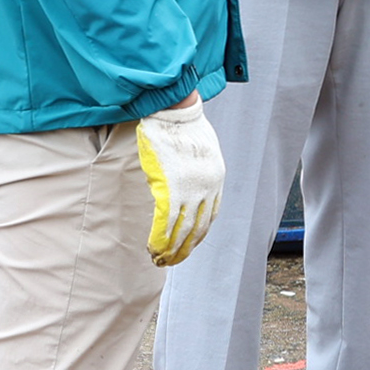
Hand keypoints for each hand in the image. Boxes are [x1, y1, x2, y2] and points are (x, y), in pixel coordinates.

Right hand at [133, 97, 223, 266]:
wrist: (173, 108)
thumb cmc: (181, 124)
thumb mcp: (198, 150)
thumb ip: (195, 171)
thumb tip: (182, 188)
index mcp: (216, 178)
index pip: (211, 215)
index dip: (199, 233)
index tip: (188, 245)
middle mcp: (207, 187)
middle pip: (198, 227)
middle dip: (184, 248)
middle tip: (172, 261)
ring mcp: (190, 188)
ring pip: (182, 229)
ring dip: (171, 248)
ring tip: (160, 260)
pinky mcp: (170, 187)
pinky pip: (166, 221)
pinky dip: (159, 238)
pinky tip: (153, 248)